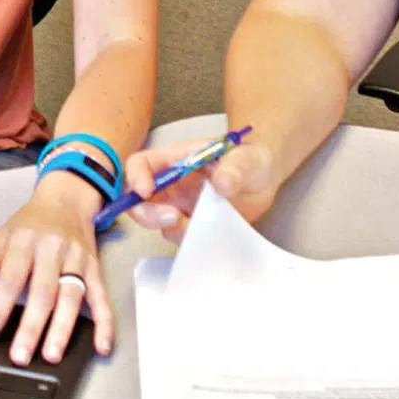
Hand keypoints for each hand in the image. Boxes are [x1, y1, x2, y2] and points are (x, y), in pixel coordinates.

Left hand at [0, 173, 113, 366]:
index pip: (10, 279)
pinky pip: (101, 297)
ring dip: (62, 328)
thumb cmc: (34, 221)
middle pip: (43, 292)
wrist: (68, 198)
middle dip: (32, 327)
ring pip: (71, 297)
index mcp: (26, 241)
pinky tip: (101, 344)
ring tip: (52, 354)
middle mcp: (53, 250)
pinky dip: (104, 322)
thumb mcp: (6, 233)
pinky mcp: (94, 268)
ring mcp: (77, 259)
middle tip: (21, 355)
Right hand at [123, 137, 276, 241]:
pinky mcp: (191, 227)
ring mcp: (178, 207)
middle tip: (174, 218)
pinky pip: (179, 238)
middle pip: (138, 199)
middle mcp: (171, 184)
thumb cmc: (249, 161)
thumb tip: (223, 183)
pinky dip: (187, 240)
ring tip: (196, 225)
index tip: (146, 189)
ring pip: (155, 222)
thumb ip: (236, 167)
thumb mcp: (248, 158)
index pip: (142, 163)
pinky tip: (207, 234)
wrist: (262, 183)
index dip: (136, 176)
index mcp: (176, 160)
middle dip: (147, 212)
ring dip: (169, 228)